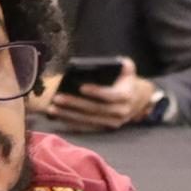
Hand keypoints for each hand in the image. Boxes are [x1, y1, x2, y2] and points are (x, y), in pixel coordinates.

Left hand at [37, 68, 157, 133]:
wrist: (137, 99)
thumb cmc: (127, 80)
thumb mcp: (128, 68)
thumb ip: (122, 63)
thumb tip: (106, 63)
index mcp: (126, 96)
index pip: (111, 95)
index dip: (97, 92)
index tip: (81, 87)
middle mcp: (121, 112)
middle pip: (95, 109)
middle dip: (75, 104)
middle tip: (58, 98)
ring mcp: (113, 122)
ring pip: (89, 120)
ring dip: (69, 115)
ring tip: (53, 109)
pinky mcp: (105, 128)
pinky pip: (87, 127)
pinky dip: (72, 122)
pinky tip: (59, 117)